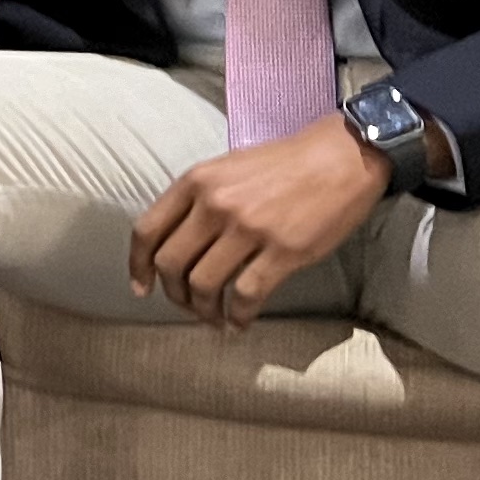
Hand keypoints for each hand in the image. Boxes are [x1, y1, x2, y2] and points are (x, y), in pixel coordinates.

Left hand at [128, 122, 388, 327]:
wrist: (341, 157)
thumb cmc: (284, 164)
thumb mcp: (226, 168)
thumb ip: (198, 200)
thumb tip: (176, 241)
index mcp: (195, 182)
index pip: (147, 231)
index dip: (138, 266)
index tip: (142, 288)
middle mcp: (215, 204)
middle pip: (171, 264)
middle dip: (173, 294)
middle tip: (187, 306)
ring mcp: (248, 228)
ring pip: (204, 284)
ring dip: (204, 310)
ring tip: (214, 318)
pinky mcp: (283, 251)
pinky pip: (247, 295)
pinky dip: (239, 316)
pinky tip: (241, 322)